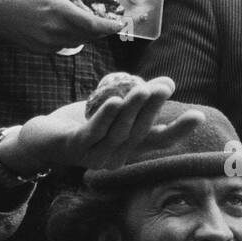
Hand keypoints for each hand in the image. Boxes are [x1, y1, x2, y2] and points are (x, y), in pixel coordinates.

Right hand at [0, 0, 124, 52]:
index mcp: (57, 9)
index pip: (91, 24)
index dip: (109, 26)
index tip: (121, 24)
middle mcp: (55, 29)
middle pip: (89, 35)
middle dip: (102, 29)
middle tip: (111, 20)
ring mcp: (48, 43)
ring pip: (79, 42)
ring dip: (88, 34)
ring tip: (91, 22)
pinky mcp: (43, 50)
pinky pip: (66, 45)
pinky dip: (72, 37)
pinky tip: (67, 27)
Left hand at [0, 75, 204, 176]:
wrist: (42, 137)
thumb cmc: (81, 121)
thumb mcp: (114, 108)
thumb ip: (138, 98)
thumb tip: (169, 83)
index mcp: (128, 148)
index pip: (158, 140)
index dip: (179, 130)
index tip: (199, 115)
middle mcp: (116, 157)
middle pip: (139, 132)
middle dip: (153, 109)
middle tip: (164, 86)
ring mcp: (96, 156)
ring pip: (119, 132)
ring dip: (132, 110)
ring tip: (143, 89)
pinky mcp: (75, 149)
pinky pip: (93, 132)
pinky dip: (104, 117)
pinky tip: (113, 101)